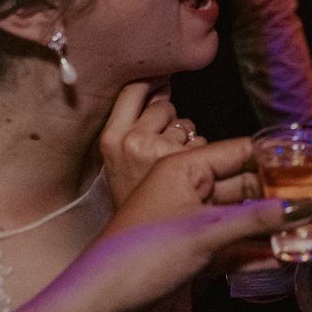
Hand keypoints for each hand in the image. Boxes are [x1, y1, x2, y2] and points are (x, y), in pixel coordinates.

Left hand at [8, 140, 311, 311]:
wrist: (101, 306)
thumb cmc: (140, 256)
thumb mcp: (206, 232)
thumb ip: (258, 218)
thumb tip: (303, 207)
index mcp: (184, 168)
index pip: (240, 151)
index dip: (277, 157)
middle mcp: (188, 190)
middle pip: (245, 184)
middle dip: (279, 195)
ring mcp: (189, 223)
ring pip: (241, 217)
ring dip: (271, 225)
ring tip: (309, 230)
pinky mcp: (191, 253)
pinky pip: (232, 245)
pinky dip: (255, 250)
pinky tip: (283, 256)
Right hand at [99, 80, 203, 205]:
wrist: (140, 234)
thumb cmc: (133, 192)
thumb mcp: (119, 155)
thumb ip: (137, 119)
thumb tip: (163, 82)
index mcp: (110, 137)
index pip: (133, 88)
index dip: (152, 79)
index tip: (163, 77)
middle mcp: (131, 141)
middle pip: (164, 106)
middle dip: (169, 120)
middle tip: (161, 146)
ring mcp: (158, 150)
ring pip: (186, 124)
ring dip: (185, 139)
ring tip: (169, 164)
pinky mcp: (183, 161)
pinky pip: (200, 141)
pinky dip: (198, 154)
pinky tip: (184, 173)